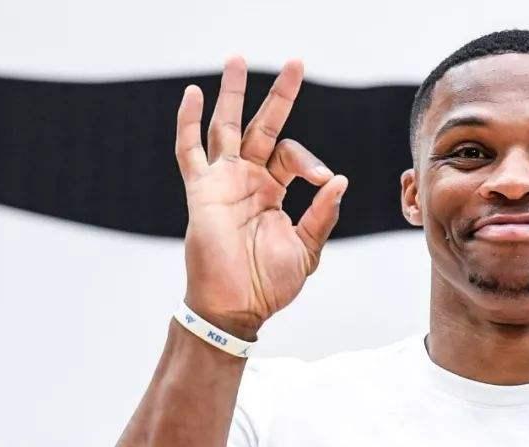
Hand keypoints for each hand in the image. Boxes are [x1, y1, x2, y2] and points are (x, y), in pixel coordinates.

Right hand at [174, 56, 347, 339]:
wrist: (237, 306)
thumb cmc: (269, 283)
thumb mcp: (307, 249)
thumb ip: (322, 215)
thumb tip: (340, 181)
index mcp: (273, 191)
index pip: (292, 156)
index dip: (311, 163)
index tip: (324, 182)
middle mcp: (248, 179)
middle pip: (263, 126)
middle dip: (280, 96)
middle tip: (296, 62)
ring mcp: (223, 181)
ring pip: (226, 126)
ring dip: (232, 93)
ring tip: (238, 59)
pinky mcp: (201, 190)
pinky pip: (190, 150)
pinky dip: (188, 122)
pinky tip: (193, 94)